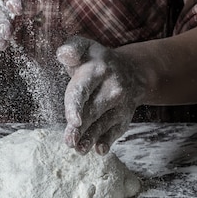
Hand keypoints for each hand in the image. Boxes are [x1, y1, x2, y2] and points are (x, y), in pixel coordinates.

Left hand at [56, 36, 140, 154]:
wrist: (133, 71)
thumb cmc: (97, 61)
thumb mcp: (85, 48)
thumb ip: (71, 49)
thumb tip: (63, 54)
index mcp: (97, 70)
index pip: (83, 89)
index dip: (77, 106)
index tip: (74, 121)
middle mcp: (112, 88)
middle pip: (93, 110)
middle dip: (80, 128)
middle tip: (69, 141)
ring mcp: (120, 104)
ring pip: (103, 124)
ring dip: (91, 138)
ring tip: (79, 149)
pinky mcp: (124, 118)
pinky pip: (116, 131)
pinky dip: (107, 141)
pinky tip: (99, 150)